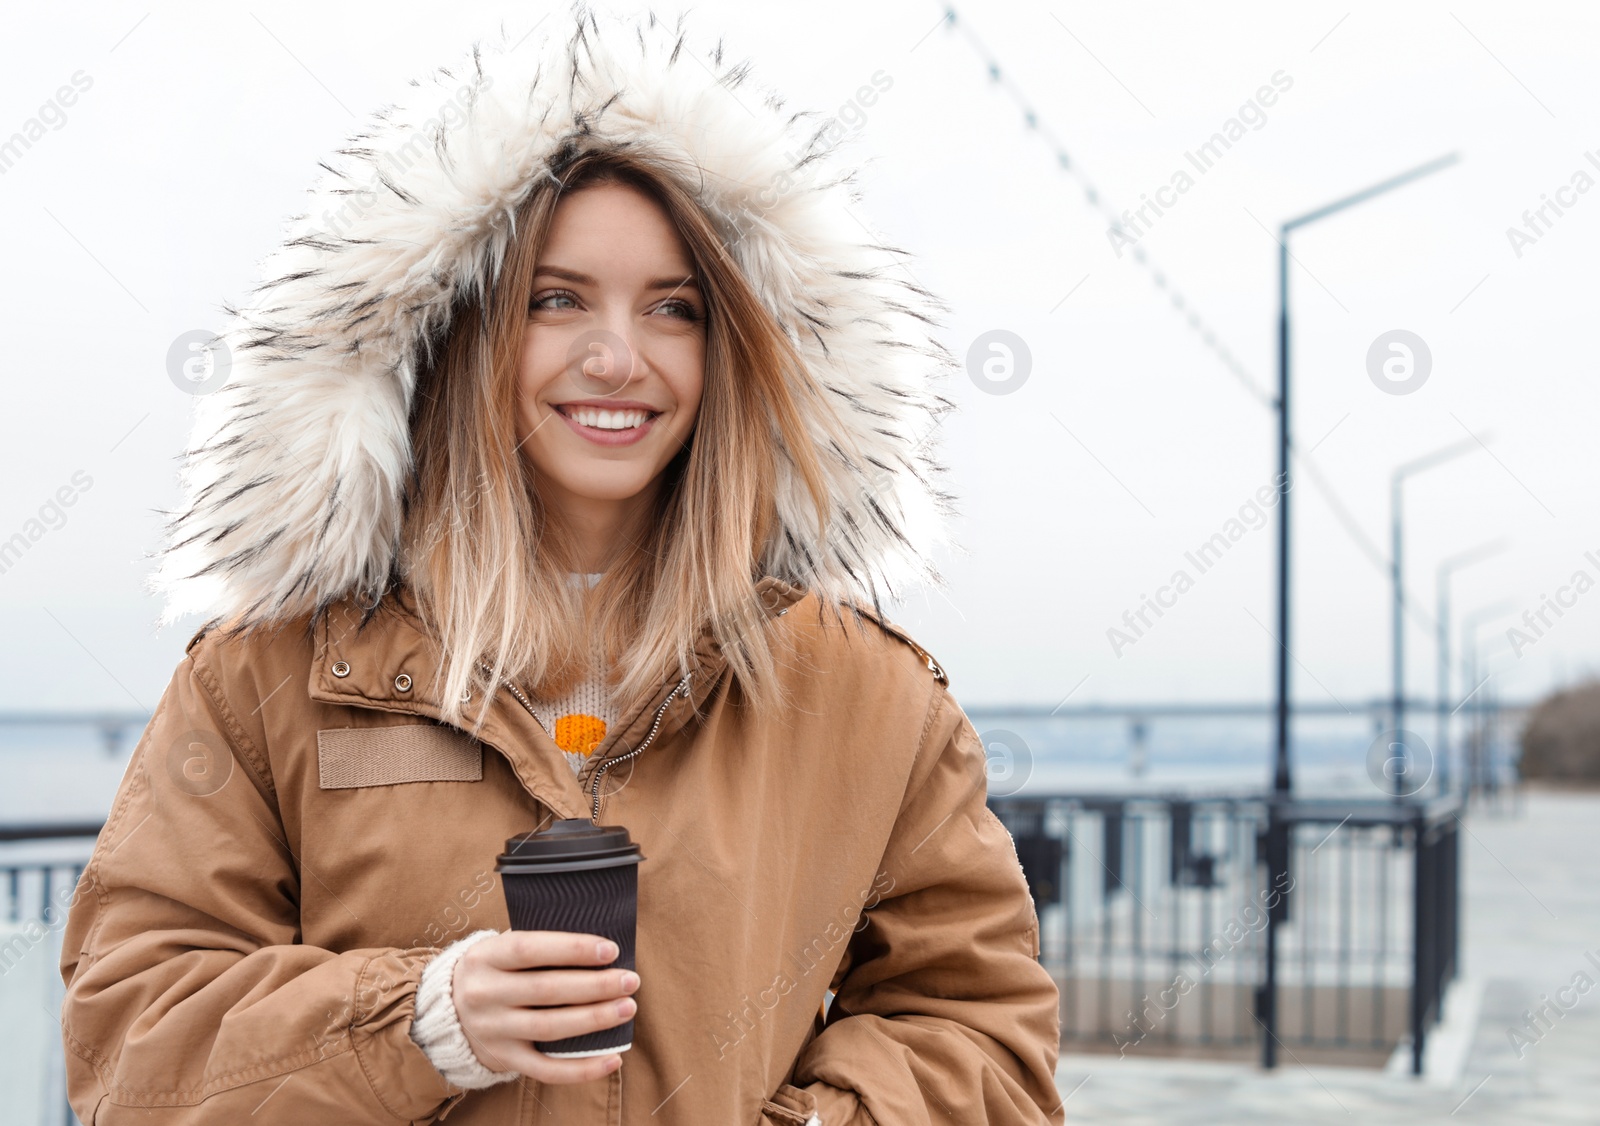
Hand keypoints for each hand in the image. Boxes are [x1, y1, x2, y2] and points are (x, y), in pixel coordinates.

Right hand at [452, 930, 639, 1082]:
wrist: (448, 1012)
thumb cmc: (496, 970)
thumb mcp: (501, 948)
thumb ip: (539, 944)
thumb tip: (600, 946)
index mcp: (486, 957)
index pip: (530, 949)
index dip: (573, 949)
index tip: (610, 949)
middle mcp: (485, 994)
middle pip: (547, 990)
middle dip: (595, 985)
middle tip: (631, 980)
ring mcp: (493, 1030)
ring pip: (550, 1029)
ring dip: (594, 1019)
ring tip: (627, 1008)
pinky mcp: (504, 1059)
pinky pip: (546, 1070)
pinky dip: (582, 1068)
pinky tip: (613, 1059)